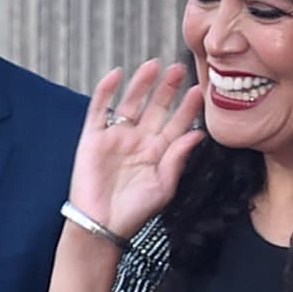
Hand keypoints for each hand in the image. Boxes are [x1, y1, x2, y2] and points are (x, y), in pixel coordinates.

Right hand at [70, 59, 205, 241]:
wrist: (102, 226)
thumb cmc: (134, 212)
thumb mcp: (164, 186)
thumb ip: (178, 157)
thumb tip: (198, 133)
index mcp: (158, 153)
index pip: (176, 124)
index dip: (187, 108)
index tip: (199, 92)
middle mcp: (138, 142)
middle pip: (155, 108)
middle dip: (167, 89)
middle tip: (180, 69)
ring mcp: (116, 138)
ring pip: (130, 103)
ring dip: (141, 84)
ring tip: (154, 65)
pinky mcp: (93, 139)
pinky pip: (99, 109)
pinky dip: (106, 91)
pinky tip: (117, 75)